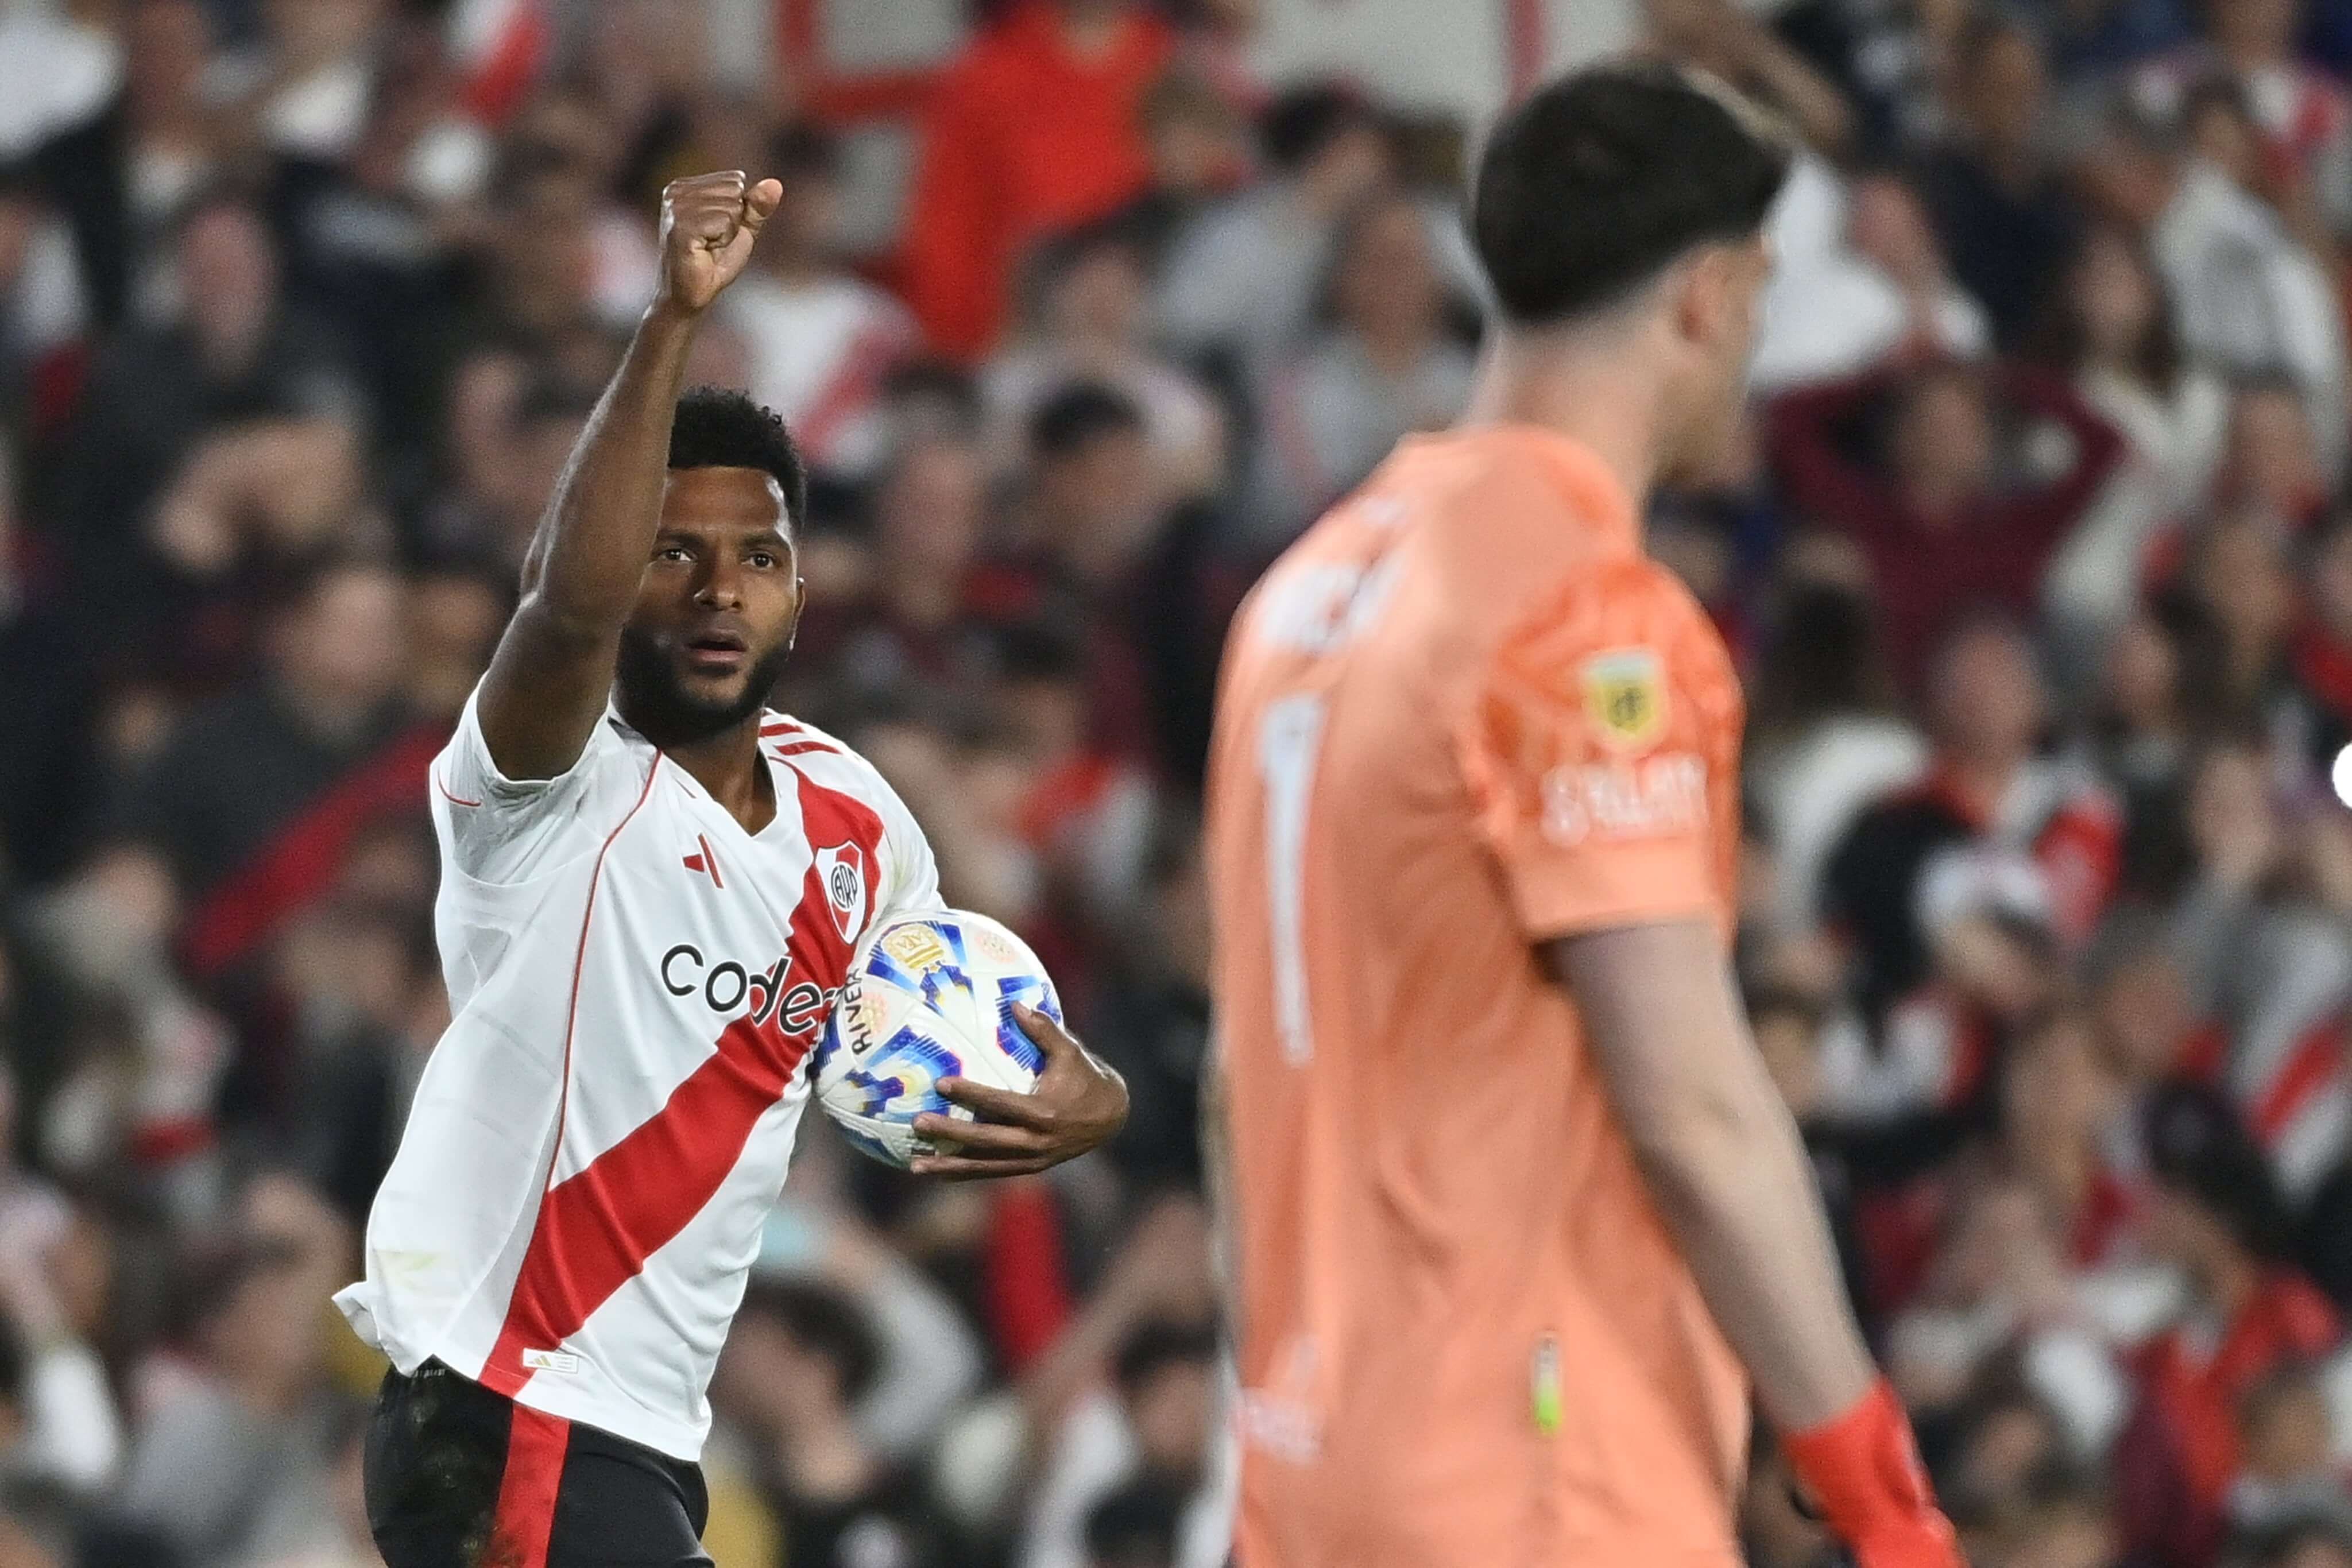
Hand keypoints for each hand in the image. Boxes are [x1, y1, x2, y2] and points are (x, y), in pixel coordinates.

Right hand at [656, 170, 780, 314]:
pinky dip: (722, 241)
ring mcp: (676, 207)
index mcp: (685, 186)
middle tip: (712, 242)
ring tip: (707, 247)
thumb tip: (776, 184)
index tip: (716, 232)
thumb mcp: (741, 229)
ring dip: (727, 234)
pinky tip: (704, 251)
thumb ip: (757, 205)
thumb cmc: (713, 262)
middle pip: (734, 190)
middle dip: (733, 222)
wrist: (691, 295)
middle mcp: (676, 191)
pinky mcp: (680, 226)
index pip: (735, 180)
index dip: (737, 212)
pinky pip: (723, 222)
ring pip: (731, 207)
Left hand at [910, 1004, 1128, 1178]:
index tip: (941, 1084)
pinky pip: (992, 1172)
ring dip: (950, 1166)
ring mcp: (1032, 1159)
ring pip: (985, 1165)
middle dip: (950, 1133)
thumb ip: (1045, 1029)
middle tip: (918, 1123)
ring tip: (915, 1165)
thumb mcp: (1071, 1051)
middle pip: (986, 1140)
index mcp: (1044, 1113)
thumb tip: (1016, 1004)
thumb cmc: (1087, 1078)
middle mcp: (1036, 1142)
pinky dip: (966, 1174)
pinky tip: (939, 1173)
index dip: (970, 1093)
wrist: (1111, 1117)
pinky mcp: (1030, 1168)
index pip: (1000, 1103)